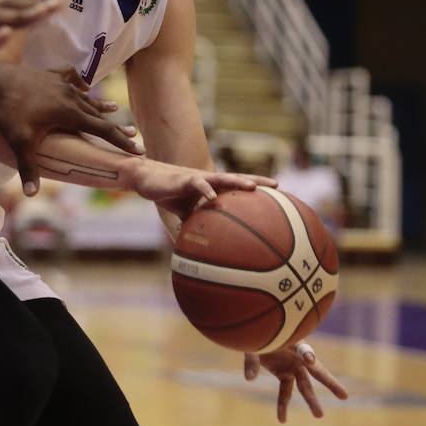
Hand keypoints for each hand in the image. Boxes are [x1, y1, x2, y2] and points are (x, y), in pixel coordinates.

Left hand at [0, 63, 142, 195]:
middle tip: (133, 134)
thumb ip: (28, 168)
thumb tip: (32, 194)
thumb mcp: (19, 142)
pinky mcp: (48, 75)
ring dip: (99, 106)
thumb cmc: (6, 111)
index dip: (122, 141)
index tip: (139, 149)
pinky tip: (82, 84)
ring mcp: (60, 83)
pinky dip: (79, 83)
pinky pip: (70, 78)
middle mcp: (71, 96)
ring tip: (113, 109)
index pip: (103, 130)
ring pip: (86, 97)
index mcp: (70, 113)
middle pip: (99, 114)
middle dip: (115, 126)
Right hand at [130, 162, 274, 220]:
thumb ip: (196, 224)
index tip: (277, 192)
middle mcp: (209, 180)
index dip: (257, 186)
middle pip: (237, 178)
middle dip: (257, 181)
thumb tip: (201, 248)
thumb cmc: (169, 193)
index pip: (238, 185)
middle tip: (277, 185)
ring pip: (222, 178)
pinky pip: (198, 184)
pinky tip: (212, 199)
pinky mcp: (185, 179)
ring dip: (237, 181)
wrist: (148, 180)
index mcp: (212, 186)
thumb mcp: (185, 212)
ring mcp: (198, 178)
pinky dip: (206, 191)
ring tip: (252, 187)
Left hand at [244, 341, 348, 423]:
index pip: (304, 349)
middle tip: (344, 396)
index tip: (310, 360)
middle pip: (316, 371)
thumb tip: (249, 379)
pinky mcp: (283, 373)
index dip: (306, 355)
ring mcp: (291, 365)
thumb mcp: (256, 343)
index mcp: (295, 342)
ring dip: (311, 400)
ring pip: (304, 386)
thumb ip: (252, 359)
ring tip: (320, 415)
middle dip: (330, 383)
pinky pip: (286, 392)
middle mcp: (297, 355)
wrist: (256, 328)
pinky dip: (283, 405)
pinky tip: (282, 420)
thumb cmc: (258, 333)